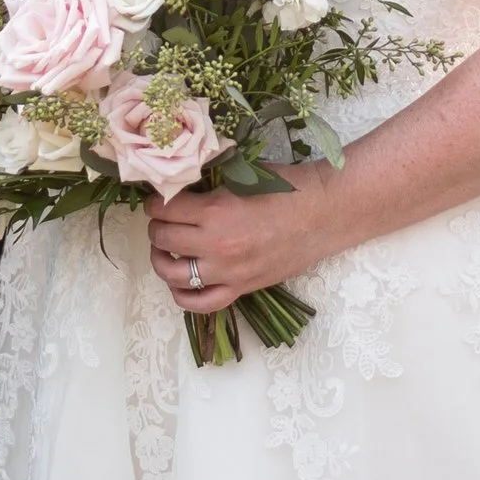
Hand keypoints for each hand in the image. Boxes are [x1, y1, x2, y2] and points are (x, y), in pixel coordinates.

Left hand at [146, 168, 347, 312]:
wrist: (324, 214)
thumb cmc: (287, 189)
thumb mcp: (243, 176)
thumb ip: (209, 183)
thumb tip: (179, 183)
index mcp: (215, 212)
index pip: (163, 208)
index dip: (156, 200)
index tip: (160, 197)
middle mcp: (216, 246)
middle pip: (162, 238)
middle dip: (157, 224)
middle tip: (164, 217)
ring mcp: (228, 272)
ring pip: (172, 273)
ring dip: (161, 258)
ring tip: (165, 247)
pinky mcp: (241, 289)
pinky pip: (199, 304)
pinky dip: (181, 295)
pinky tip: (180, 281)